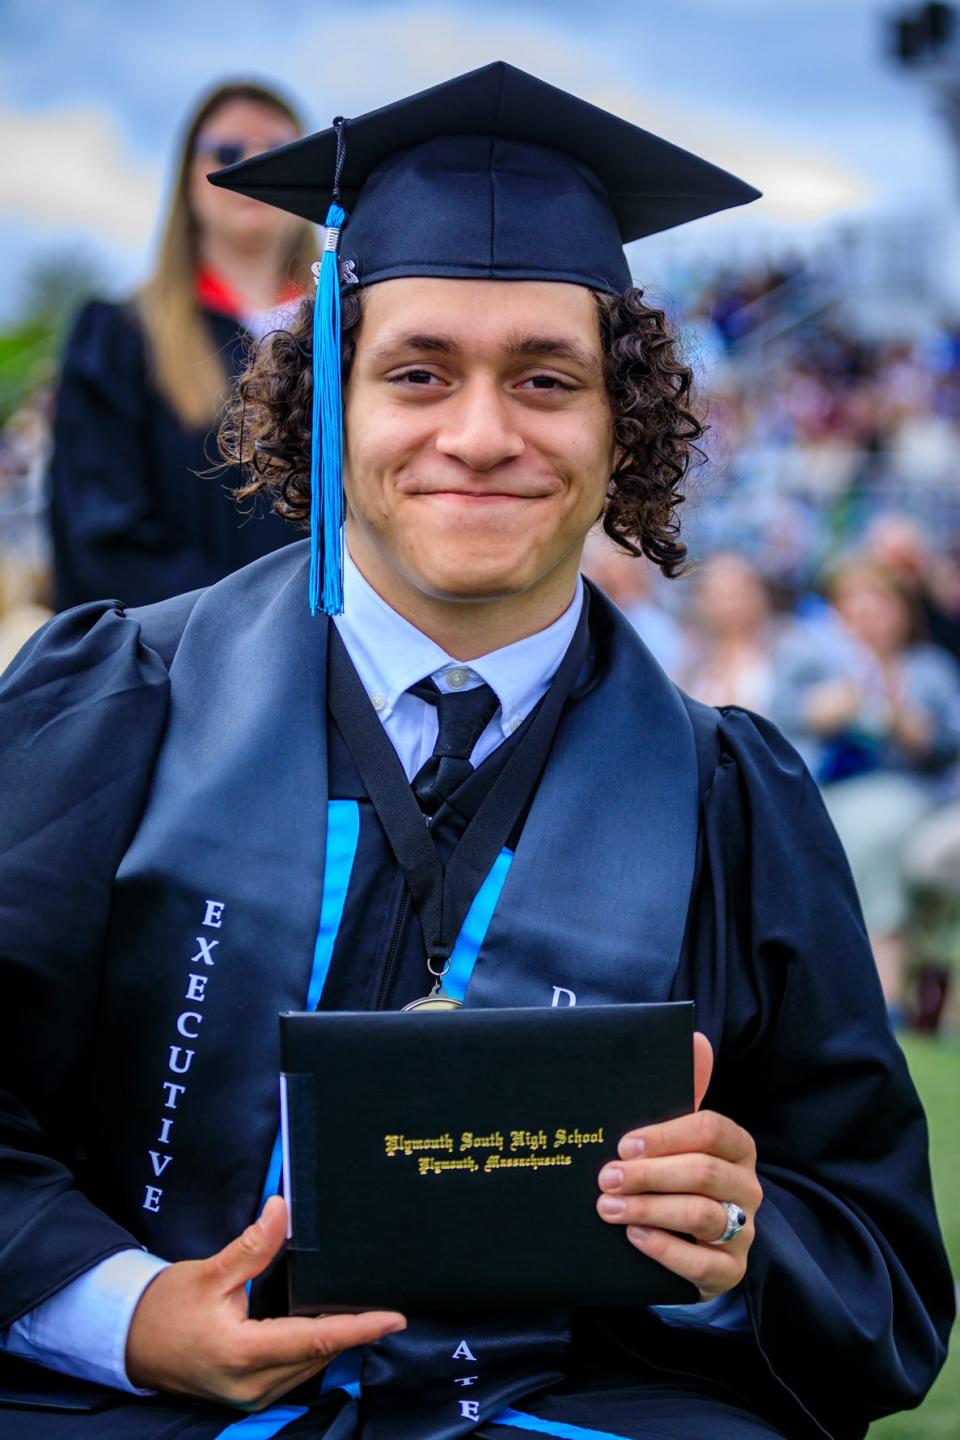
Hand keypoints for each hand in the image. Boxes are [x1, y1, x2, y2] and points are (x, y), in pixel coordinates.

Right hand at [126, 1196, 405, 1408]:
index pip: (316, 1339)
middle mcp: (252, 1384)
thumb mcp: (210, 1272)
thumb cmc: (167, 1307)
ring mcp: (250, 1396)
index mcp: (243, 1353)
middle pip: (319, 1354)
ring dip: (336, 1341)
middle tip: (385, 1304)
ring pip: (309, 1367)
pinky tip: (328, 1327)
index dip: (359, 1328)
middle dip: (354, 1330)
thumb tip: (283, 1209)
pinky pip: (295, 1372)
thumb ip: (253, 1246)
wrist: (130, 1343)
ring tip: (365, 1312)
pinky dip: (314, 1349)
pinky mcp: (248, 1396)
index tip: (394, 1317)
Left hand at [596, 1032, 760, 1298]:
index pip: (712, 1131)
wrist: (682, 1240)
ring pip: (704, 1217)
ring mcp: (744, 1232)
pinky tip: (634, 1237)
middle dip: (650, 1174)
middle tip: (605, 1177)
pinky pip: (705, 1265)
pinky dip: (666, 1250)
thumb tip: (697, 1038)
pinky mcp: (731, 1272)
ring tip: (608, 1207)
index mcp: (736, 1147)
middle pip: (704, 1173)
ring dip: (650, 1210)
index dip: (666, 1136)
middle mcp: (747, 1188)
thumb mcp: (674, 1134)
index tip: (623, 1143)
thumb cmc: (672, 1174)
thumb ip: (682, 1090)